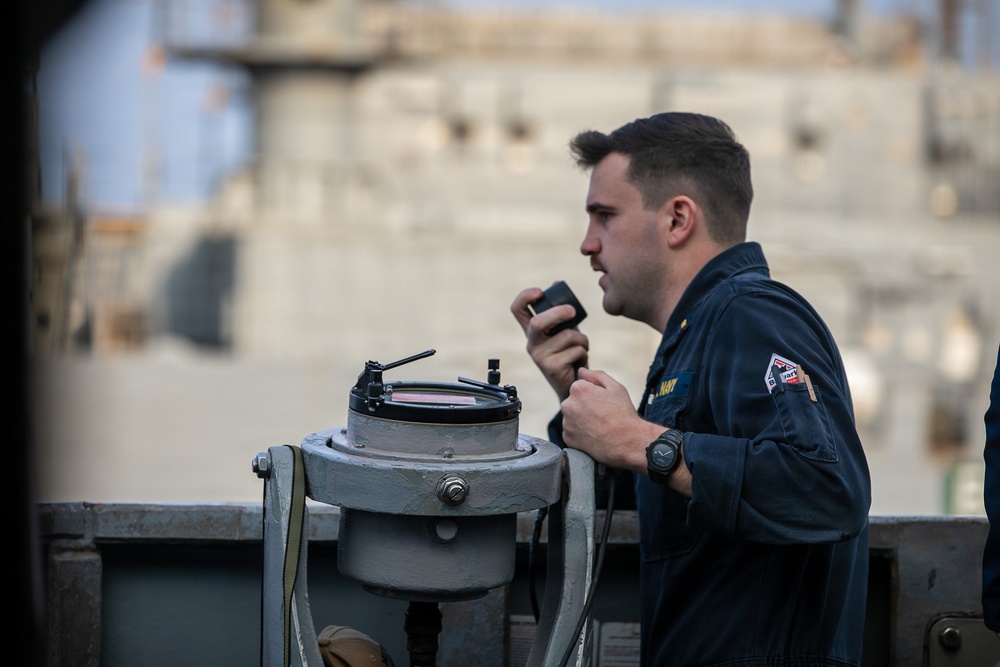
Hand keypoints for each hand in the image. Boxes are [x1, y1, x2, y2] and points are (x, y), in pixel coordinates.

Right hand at [511, 286, 588, 400]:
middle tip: (572, 311)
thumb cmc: (569, 354)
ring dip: (582, 340)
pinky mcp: (551, 368)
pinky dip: (584, 352)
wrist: (573, 384)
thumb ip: (561, 312)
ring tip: (581, 348)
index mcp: (532, 330)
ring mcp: (539, 356)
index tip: (540, 291)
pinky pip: (575, 350)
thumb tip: (556, 282)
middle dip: (558, 313)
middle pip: (537, 322)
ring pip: (567, 336)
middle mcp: (531, 343)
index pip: (517, 309)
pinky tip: (579, 361)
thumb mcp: (564, 329)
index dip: (525, 297)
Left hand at [560, 368, 656, 472]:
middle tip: (602, 415)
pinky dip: (580, 434)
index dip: (594, 394)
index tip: (604, 403)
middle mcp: (567, 405)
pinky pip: (571, 433)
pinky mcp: (567, 439)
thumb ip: (596, 375)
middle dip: (584, 406)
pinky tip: (594, 436)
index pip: (580, 387)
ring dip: (581, 420)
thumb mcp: (615, 388)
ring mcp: (566, 423)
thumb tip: (581, 371)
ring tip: (599, 426)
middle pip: (574, 402)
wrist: (627, 442)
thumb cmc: (623, 413)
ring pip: (572, 417)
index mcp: (578, 389)